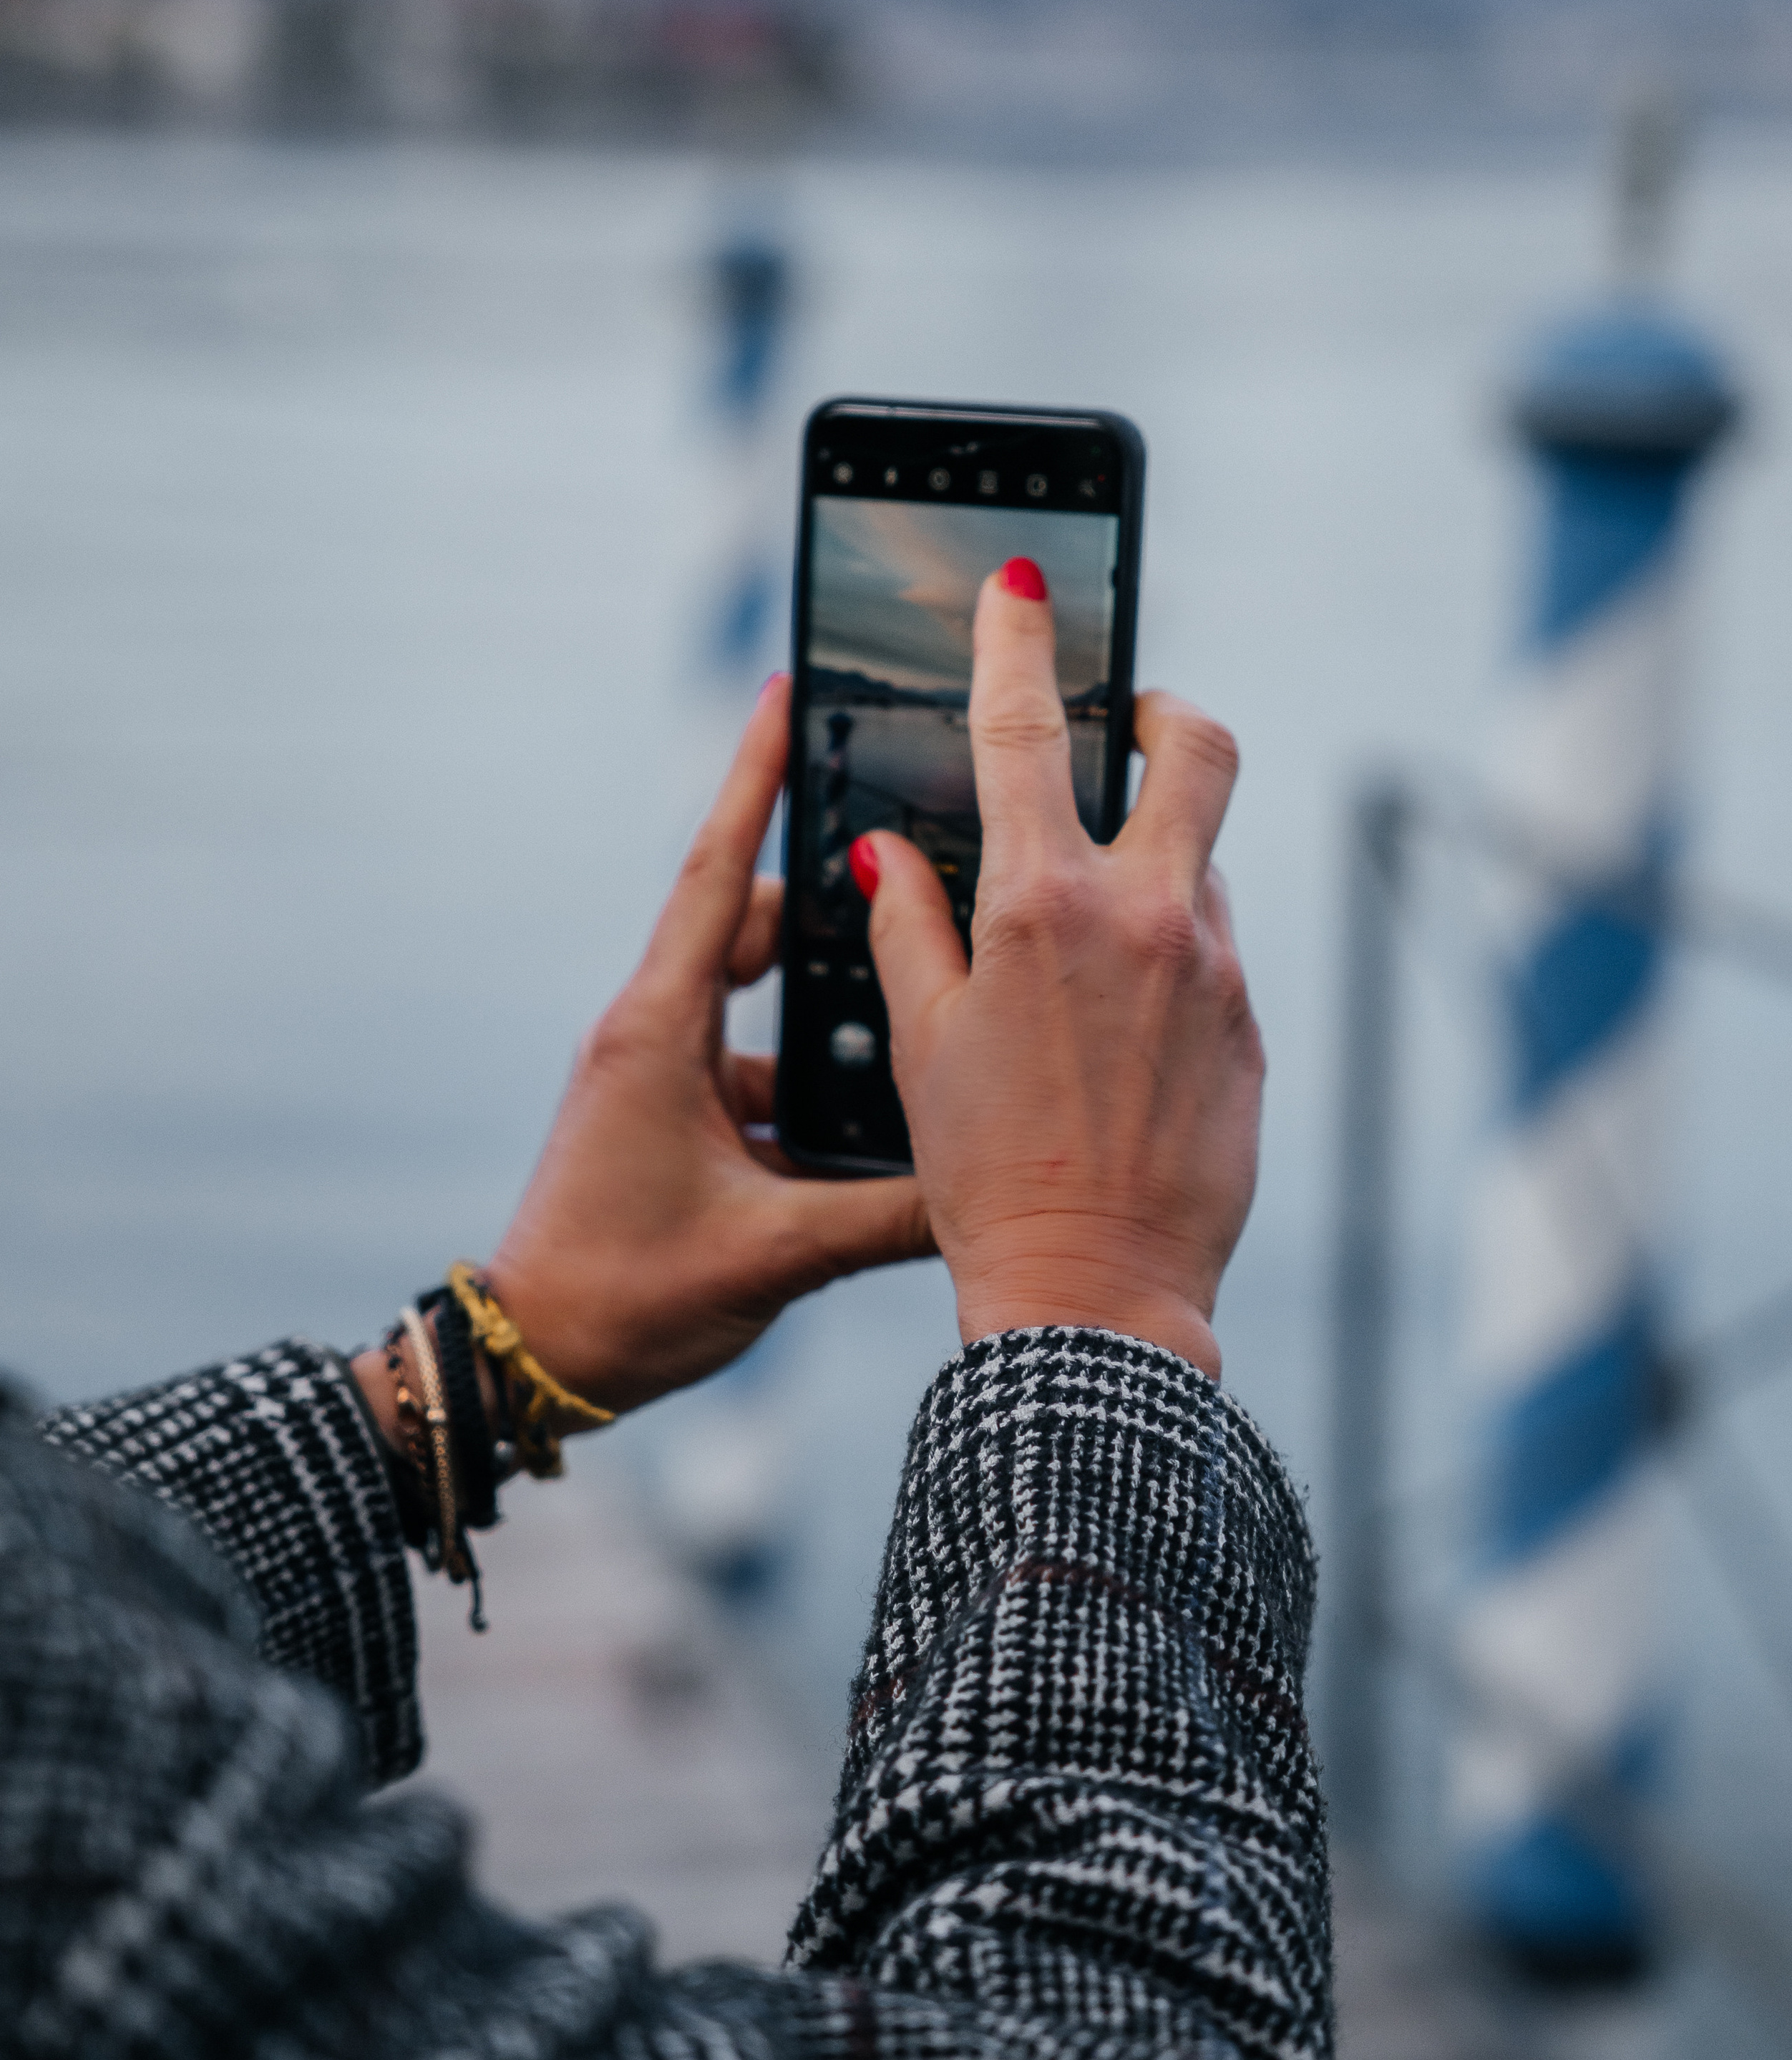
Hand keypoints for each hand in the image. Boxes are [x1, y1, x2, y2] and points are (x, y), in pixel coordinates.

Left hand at [378, 677, 931, 1426]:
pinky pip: (754, 1068)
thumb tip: (990, 1188)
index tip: (781, 693)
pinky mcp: (673, 1122)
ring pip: (759, 1005)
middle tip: (915, 873)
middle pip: (753, 929)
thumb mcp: (774, 1255)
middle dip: (832, 904)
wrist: (533, 1366)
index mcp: (660, 1032)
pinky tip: (878, 1115)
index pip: (719, 876)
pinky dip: (810, 1076)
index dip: (753, 781)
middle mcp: (655, 1035)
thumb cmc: (626, 1300)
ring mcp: (662, 1078)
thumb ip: (889, 1217)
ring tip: (916, 997)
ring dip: (826, 1003)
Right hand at [855, 562, 1261, 1380]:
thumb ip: (907, 925)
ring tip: (1086, 948)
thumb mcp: (920, 1042)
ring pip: (1200, 862)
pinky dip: (1168, 952)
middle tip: (1129, 729)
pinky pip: (1212, 951)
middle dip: (1164, 714)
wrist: (1098, 1292)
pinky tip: (1121, 1031)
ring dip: (1152, 866)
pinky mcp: (1250, 1025)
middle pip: (1196, 749)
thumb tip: (887, 847)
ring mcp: (1214, 968)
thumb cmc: (985, 1174)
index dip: (1017, 638)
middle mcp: (1146, 915)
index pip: (1028, 727)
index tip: (1019, 586)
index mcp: (1042, 905)